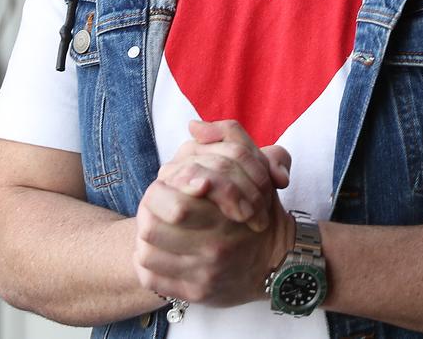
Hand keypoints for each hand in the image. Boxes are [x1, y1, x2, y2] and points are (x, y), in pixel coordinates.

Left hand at [133, 120, 294, 305]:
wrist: (278, 261)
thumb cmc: (260, 209)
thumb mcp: (255, 165)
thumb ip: (229, 135)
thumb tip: (194, 126)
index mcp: (226, 215)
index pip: (173, 203)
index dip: (160, 190)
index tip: (165, 186)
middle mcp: (215, 247)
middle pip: (152, 227)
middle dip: (146, 212)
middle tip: (152, 206)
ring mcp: (204, 274)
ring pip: (147, 252)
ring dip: (144, 236)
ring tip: (153, 226)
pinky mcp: (195, 295)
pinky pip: (151, 278)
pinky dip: (147, 262)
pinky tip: (158, 250)